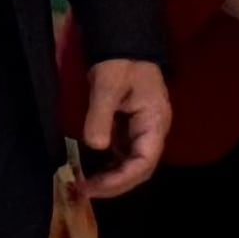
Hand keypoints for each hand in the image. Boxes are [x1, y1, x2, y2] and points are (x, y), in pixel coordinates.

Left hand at [78, 57, 171, 200]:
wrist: (124, 47)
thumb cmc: (120, 63)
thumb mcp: (107, 85)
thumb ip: (100, 115)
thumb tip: (95, 147)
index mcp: (155, 122)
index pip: (144, 161)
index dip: (121, 179)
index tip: (94, 186)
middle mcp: (153, 132)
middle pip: (140, 169)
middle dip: (114, 185)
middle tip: (84, 190)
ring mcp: (142, 132)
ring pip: (132, 166)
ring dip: (111, 179)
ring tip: (85, 186)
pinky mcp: (130, 130)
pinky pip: (123, 156)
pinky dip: (108, 168)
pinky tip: (91, 172)